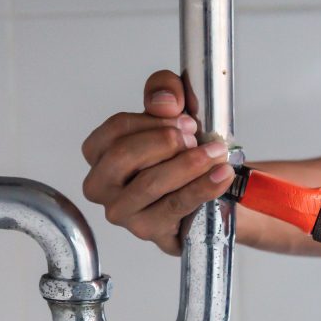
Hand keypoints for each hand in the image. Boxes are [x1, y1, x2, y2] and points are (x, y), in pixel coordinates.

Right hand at [81, 70, 234, 254]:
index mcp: (99, 152)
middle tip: (195, 137)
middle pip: (123, 156)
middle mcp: (101, 184)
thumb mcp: (172, 111)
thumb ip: (164, 90)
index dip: (153, 121)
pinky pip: (174, 206)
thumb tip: (164, 103)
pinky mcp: (146, 229)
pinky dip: (201, 187)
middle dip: (164, 142)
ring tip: (215, 154)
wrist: (205, 189)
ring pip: (149, 183)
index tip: (185, 121)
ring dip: (188, 164)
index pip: (116, 129)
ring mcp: (121, 211)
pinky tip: (220, 175)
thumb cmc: (179, 152)